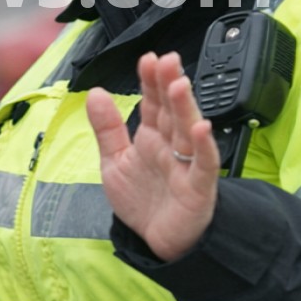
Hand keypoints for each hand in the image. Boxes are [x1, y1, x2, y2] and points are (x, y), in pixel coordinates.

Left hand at [88, 52, 219, 260]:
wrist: (156, 241)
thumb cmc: (142, 201)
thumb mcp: (114, 162)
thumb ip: (107, 128)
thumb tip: (96, 92)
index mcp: (151, 138)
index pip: (152, 103)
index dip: (151, 82)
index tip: (149, 59)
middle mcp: (170, 147)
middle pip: (172, 111)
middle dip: (169, 85)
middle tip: (167, 61)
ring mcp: (185, 165)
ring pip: (187, 131)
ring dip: (185, 107)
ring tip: (179, 84)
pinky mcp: (198, 188)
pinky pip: (204, 165)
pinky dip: (203, 147)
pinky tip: (201, 129)